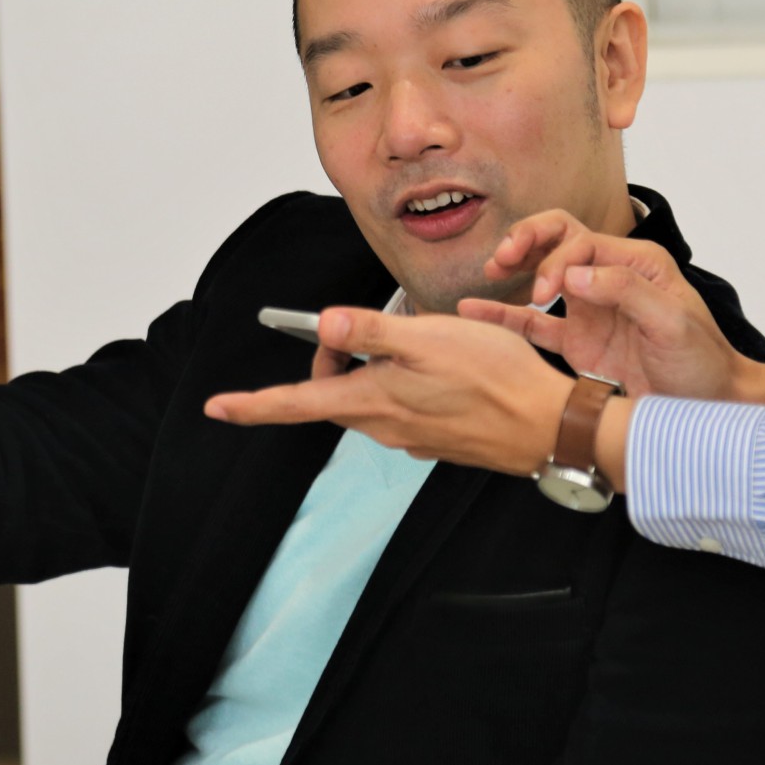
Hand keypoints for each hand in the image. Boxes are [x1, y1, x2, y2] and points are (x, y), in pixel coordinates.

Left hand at [205, 307, 574, 477]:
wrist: (548, 427)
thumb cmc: (494, 378)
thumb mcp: (430, 339)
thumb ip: (371, 331)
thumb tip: (322, 325)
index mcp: (372, 401)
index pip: (294, 405)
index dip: (251, 405)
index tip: (216, 408)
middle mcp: (384, 426)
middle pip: (331, 397)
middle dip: (326, 366)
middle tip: (347, 331)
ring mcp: (411, 437)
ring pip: (366, 402)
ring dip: (365, 373)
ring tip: (403, 342)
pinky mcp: (437, 440)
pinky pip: (401, 410)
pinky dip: (401, 386)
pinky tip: (436, 369)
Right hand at [458, 209, 764, 400]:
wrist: (709, 406)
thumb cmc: (702, 361)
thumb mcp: (672, 321)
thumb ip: (625, 291)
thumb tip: (572, 274)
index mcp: (635, 264)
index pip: (580, 242)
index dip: (556, 261)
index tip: (547, 294)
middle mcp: (609, 279)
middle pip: (558, 240)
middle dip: (527, 241)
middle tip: (503, 261)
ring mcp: (590, 310)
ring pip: (542, 274)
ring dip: (516, 267)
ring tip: (491, 272)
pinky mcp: (578, 343)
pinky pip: (533, 324)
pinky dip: (504, 316)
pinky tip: (474, 311)